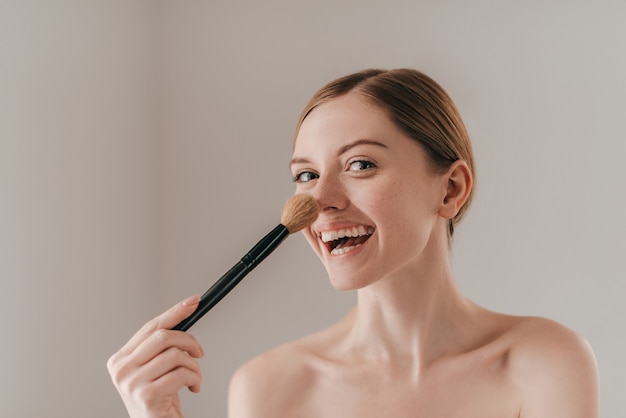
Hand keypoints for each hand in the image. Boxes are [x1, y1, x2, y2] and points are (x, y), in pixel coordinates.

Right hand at [107, 295, 203, 417]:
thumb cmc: (160, 399)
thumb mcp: (157, 368)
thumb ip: (163, 344)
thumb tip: (187, 308)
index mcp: (120, 359)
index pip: (150, 328)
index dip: (174, 312)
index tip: (194, 301)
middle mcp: (121, 370)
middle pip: (163, 337)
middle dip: (189, 341)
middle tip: (199, 353)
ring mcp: (131, 383)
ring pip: (175, 355)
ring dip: (194, 366)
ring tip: (194, 378)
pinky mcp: (146, 396)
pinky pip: (181, 374)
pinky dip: (195, 379)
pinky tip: (193, 388)